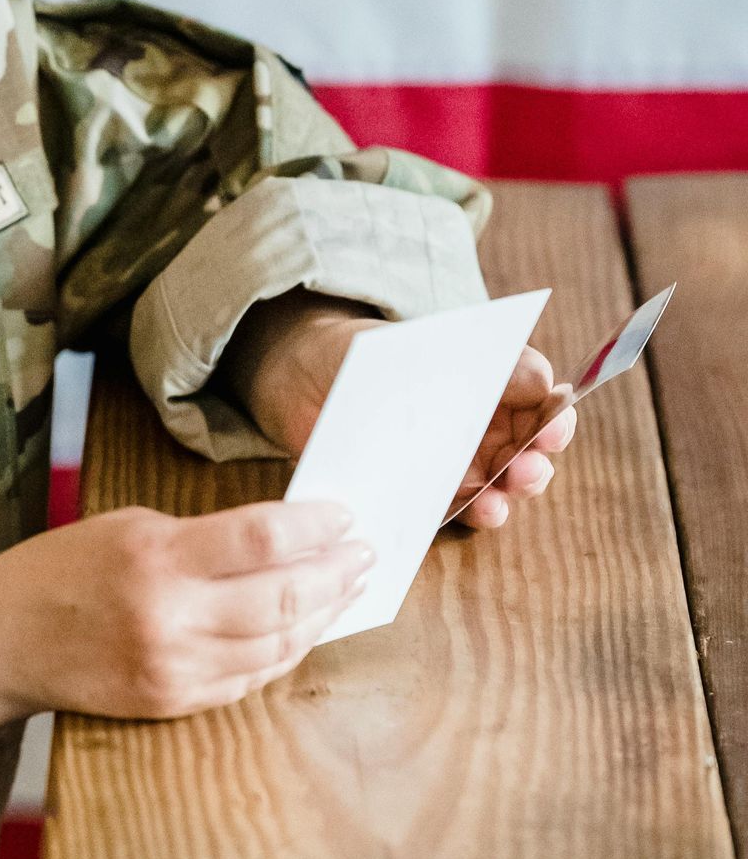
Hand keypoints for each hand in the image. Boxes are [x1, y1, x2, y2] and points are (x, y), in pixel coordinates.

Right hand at [0, 497, 375, 721]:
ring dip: (322, 615)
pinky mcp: (172, 704)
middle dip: (336, 573)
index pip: (263, 539)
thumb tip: (285, 537)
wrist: (3, 642)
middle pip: (284, 596)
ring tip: (345, 589)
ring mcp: (173, 669)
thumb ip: (205, 536)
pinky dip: (285, 652)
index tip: (344, 516)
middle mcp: (169, 618)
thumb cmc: (62, 571)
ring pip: (279, 645)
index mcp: (156, 558)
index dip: (316, 527)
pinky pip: (251, 680)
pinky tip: (303, 628)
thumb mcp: (129, 527)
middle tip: (362, 554)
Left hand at [224, 293, 577, 532]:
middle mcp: (484, 424)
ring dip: (512, 493)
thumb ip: (469, 360)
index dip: (555, 413)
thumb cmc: (366, 354)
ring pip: (504, 483)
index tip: (553, 427)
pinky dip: (475, 513)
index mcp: (491, 382)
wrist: (303, 380)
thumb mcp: (414, 345)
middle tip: (528, 469)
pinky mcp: (427, 492)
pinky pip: (461, 509)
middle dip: (536, 461)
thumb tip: (537, 380)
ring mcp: (458, 461)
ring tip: (504, 498)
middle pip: (531, 447)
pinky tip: (480, 511)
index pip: (541, 397)